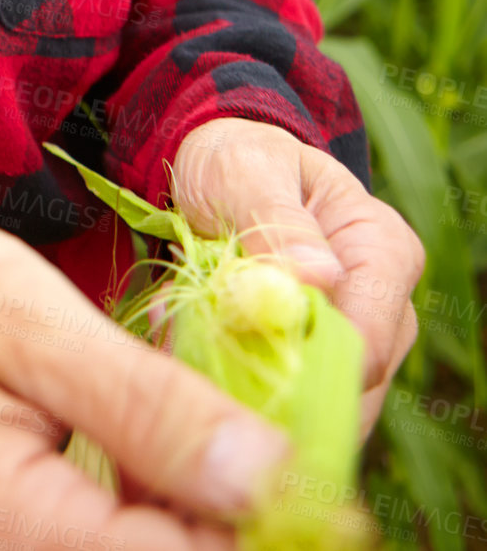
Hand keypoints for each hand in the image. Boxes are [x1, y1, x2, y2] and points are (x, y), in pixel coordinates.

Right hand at [0, 215, 294, 550]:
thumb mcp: (21, 317)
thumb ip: (141, 401)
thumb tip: (264, 474)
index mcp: (8, 529)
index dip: (264, 520)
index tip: (299, 457)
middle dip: (220, 521)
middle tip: (244, 439)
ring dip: (181, 520)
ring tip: (196, 441)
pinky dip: (133, 521)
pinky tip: (143, 459)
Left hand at [171, 118, 424, 437]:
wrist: (215, 169)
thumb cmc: (239, 160)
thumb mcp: (246, 172)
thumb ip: (277, 222)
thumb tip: (322, 279)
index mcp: (384, 250)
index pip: (372, 337)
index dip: (311, 362)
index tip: (235, 349)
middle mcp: (385, 307)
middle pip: (348, 387)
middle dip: (269, 381)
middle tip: (191, 349)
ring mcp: (354, 345)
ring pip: (314, 406)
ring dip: (244, 388)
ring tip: (182, 342)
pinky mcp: (313, 367)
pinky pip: (284, 403)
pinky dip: (234, 390)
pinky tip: (190, 353)